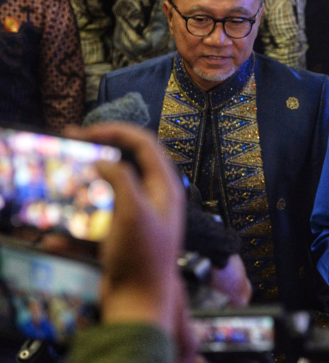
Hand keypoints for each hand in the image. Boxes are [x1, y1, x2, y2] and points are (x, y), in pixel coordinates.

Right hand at [65, 124, 185, 335]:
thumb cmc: (142, 258)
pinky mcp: (123, 235)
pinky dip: (78, 226)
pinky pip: (98, 221)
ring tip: (63, 185)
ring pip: (109, 189)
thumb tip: (105, 162)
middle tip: (71, 145)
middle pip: (127, 162)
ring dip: (85, 187)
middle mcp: (156, 197)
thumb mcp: (133, 211)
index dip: (116, 131)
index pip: (145, 144)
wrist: (140, 304)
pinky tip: (55, 240)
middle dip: (99, 153)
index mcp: (166, 186)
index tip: (86, 132)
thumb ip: (121, 179)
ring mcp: (139, 216)